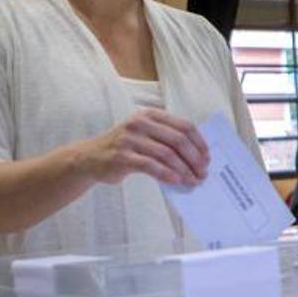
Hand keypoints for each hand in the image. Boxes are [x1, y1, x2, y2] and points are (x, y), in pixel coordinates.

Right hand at [84, 108, 208, 186]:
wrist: (90, 158)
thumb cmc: (124, 148)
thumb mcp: (145, 136)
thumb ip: (166, 140)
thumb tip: (197, 158)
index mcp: (150, 115)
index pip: (184, 126)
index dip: (199, 142)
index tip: (207, 157)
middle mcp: (140, 123)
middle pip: (178, 140)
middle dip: (195, 158)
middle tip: (203, 173)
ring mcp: (130, 138)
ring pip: (167, 154)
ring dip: (184, 169)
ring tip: (193, 180)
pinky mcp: (122, 156)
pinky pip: (151, 165)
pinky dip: (167, 174)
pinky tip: (176, 181)